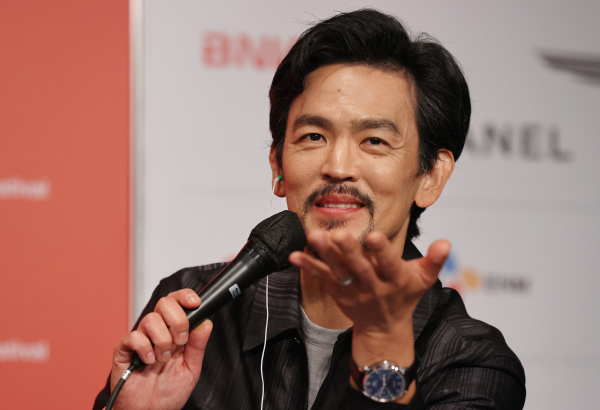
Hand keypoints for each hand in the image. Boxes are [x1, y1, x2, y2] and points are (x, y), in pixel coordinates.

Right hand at [109, 289, 212, 409]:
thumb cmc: (168, 393)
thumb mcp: (191, 369)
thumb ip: (198, 345)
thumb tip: (206, 322)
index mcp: (174, 332)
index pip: (178, 303)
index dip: (185, 297)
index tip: (195, 303)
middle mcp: (157, 332)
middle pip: (164, 303)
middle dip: (177, 320)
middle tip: (179, 341)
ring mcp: (141, 339)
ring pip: (151, 319)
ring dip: (162, 341)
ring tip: (163, 359)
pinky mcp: (124, 349)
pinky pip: (133, 336)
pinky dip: (145, 348)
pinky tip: (148, 362)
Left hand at [289, 229, 448, 360]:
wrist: (385, 328)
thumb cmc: (404, 297)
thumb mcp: (424, 280)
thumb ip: (434, 260)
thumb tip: (446, 242)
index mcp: (395, 282)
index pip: (390, 265)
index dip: (383, 252)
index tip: (375, 235)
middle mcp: (373, 287)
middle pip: (360, 269)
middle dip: (349, 251)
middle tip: (338, 234)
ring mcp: (353, 291)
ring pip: (338, 272)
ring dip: (324, 255)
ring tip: (315, 236)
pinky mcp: (337, 292)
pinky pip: (322, 278)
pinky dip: (308, 266)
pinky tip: (295, 255)